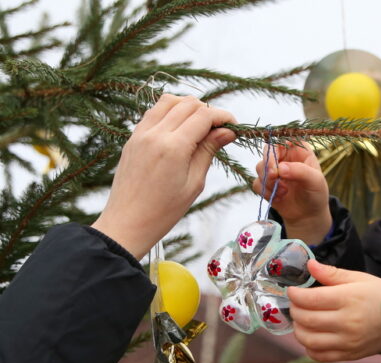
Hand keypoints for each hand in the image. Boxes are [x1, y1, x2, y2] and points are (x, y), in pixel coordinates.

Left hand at [91, 94, 235, 258]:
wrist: (127, 223)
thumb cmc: (164, 211)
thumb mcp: (194, 183)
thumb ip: (209, 151)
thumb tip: (227, 131)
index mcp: (173, 148)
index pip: (204, 116)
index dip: (223, 116)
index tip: (233, 126)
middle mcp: (155, 134)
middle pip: (188, 104)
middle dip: (208, 111)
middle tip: (219, 130)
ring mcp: (140, 134)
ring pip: (169, 101)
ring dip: (188, 107)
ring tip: (199, 126)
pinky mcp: (133, 138)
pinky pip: (154, 112)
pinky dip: (170, 112)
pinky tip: (180, 129)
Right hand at [252, 142, 330, 243]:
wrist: (308, 215)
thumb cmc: (316, 194)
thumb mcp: (315, 181)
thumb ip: (300, 171)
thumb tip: (281, 168)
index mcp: (298, 150)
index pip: (284, 138)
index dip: (277, 146)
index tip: (277, 160)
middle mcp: (284, 157)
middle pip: (267, 150)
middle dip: (268, 165)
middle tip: (274, 177)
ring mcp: (274, 169)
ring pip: (259, 167)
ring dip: (268, 181)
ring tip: (284, 192)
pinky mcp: (266, 183)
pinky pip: (256, 183)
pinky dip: (266, 192)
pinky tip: (279, 197)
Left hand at [287, 260, 380, 361]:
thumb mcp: (360, 278)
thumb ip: (332, 273)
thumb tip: (310, 265)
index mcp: (348, 299)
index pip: (310, 299)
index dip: (295, 294)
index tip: (292, 290)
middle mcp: (346, 322)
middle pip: (306, 319)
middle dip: (294, 310)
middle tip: (296, 304)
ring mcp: (347, 341)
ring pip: (308, 340)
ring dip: (298, 329)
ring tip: (301, 320)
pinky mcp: (349, 354)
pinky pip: (320, 355)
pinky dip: (308, 347)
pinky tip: (311, 336)